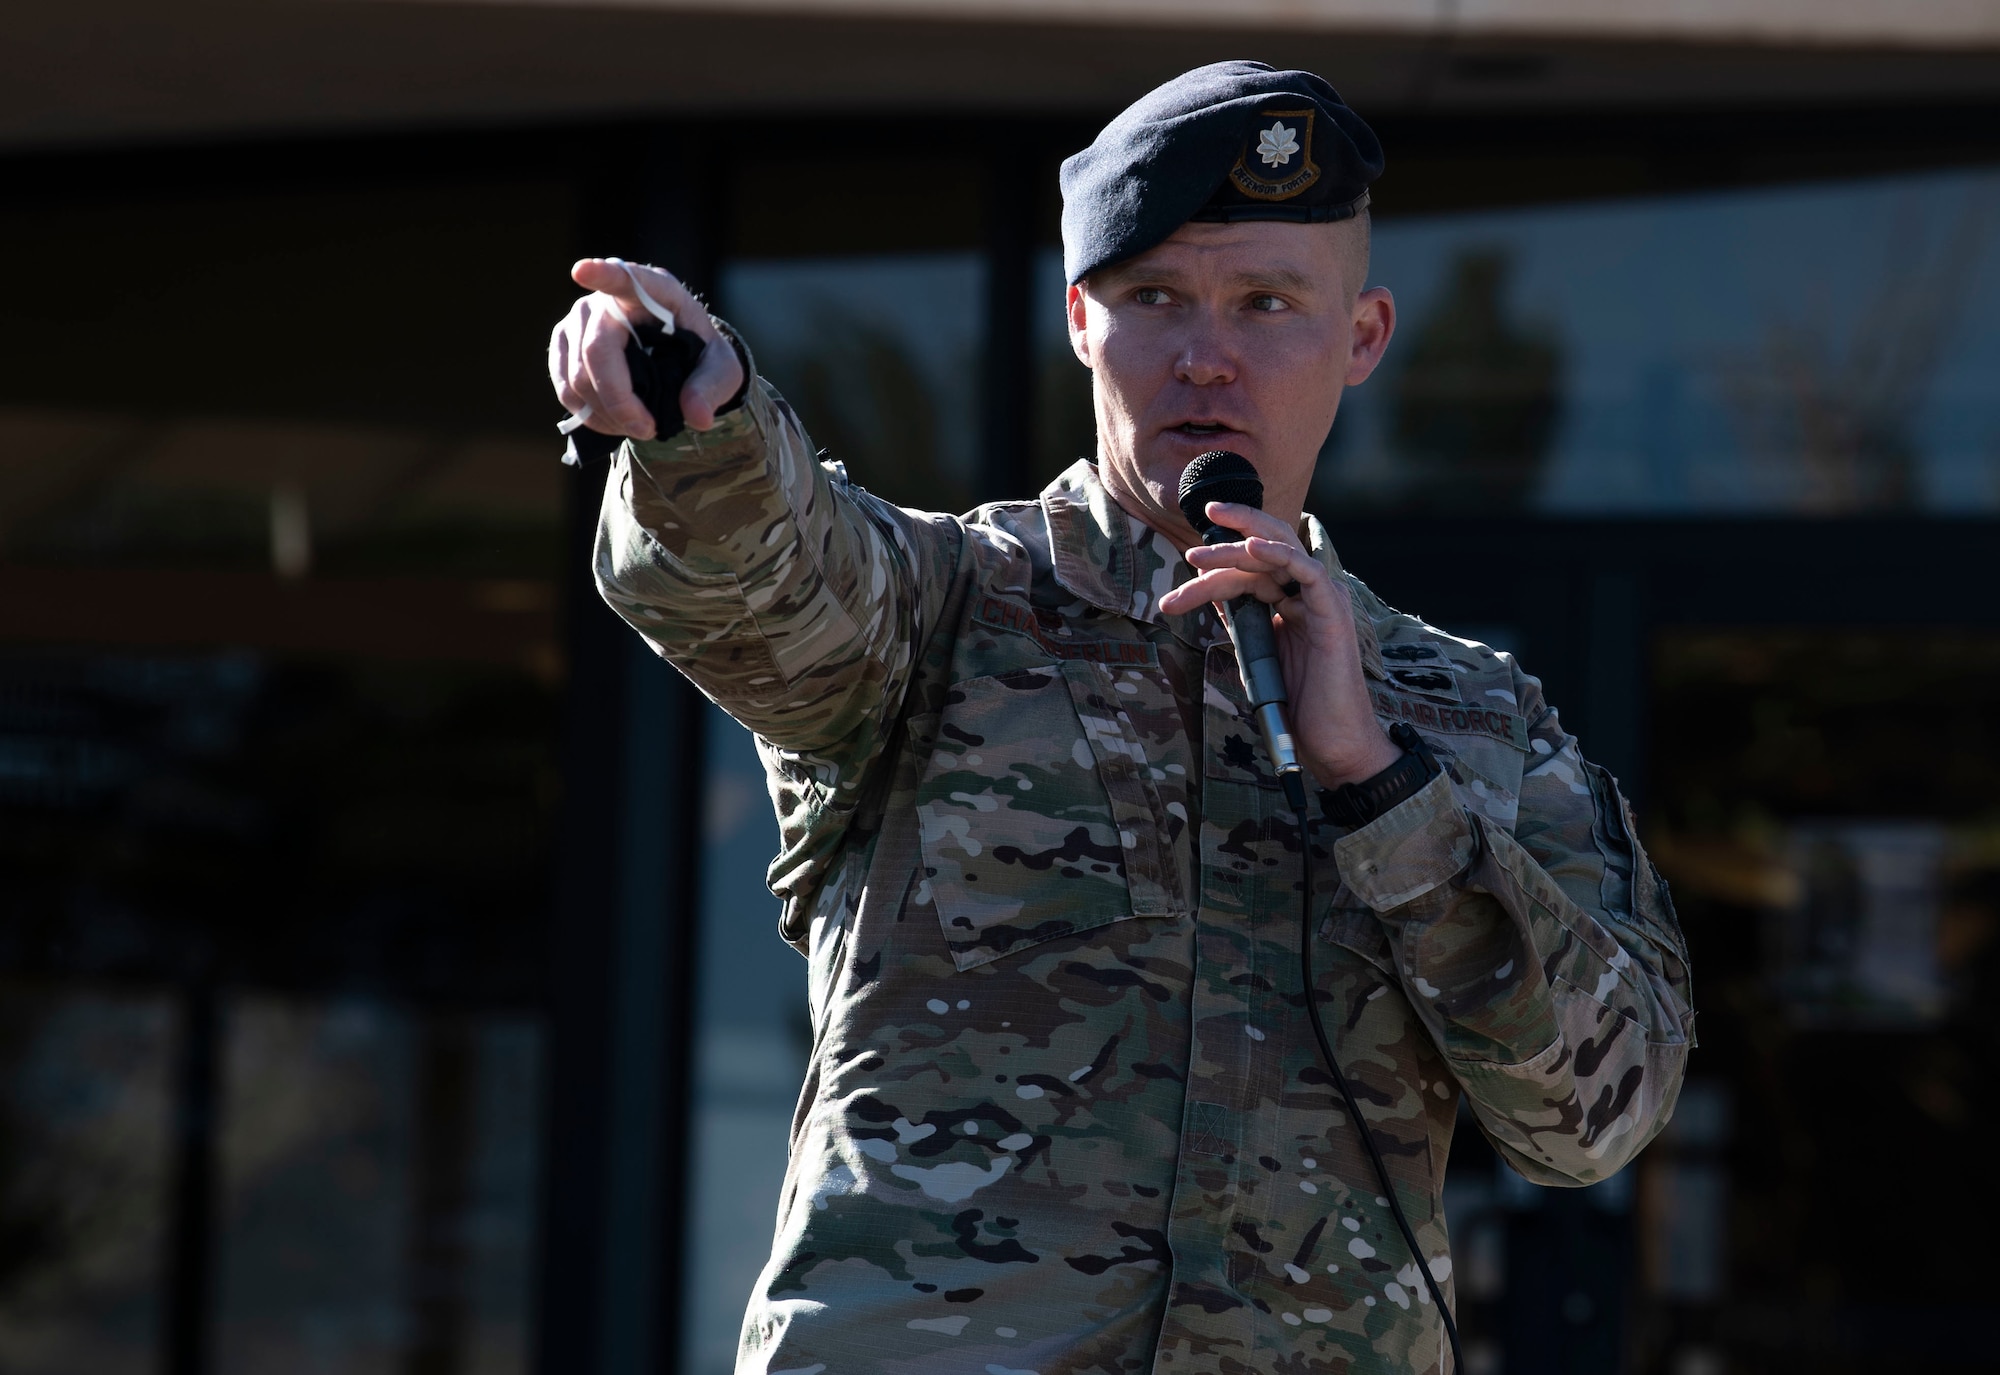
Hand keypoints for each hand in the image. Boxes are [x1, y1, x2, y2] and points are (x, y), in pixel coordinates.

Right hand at [548, 258, 745, 439]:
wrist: (676, 359)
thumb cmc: (700, 354)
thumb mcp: (722, 369)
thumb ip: (712, 388)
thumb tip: (697, 416)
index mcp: (656, 291)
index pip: (627, 278)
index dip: (604, 275)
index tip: (582, 271)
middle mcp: (609, 298)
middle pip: (597, 349)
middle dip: (619, 400)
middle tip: (648, 430)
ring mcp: (580, 318)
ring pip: (577, 375)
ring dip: (606, 414)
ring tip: (637, 427)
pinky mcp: (565, 342)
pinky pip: (564, 386)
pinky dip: (588, 414)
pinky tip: (613, 422)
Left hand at [1156, 502, 1400, 788]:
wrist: (1331, 744)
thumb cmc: (1297, 706)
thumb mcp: (1255, 654)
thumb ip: (1239, 620)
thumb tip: (1206, 588)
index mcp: (1290, 601)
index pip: (1249, 569)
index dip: (1212, 573)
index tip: (1173, 597)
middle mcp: (1306, 593)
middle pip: (1265, 547)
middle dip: (1227, 535)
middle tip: (1188, 545)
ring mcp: (1321, 599)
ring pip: (1277, 554)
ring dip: (1234, 550)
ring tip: (1197, 556)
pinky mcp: (1333, 612)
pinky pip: (1307, 571)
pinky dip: (1279, 555)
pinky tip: (1250, 549)